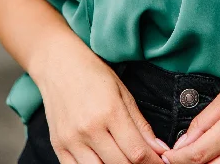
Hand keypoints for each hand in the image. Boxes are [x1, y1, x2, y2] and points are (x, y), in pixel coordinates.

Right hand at [31, 36, 171, 162]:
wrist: (58, 64)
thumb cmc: (94, 74)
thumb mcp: (123, 92)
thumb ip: (141, 124)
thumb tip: (159, 149)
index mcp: (110, 112)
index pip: (137, 152)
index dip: (153, 162)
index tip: (161, 163)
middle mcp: (89, 129)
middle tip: (145, 161)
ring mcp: (72, 140)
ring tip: (124, 159)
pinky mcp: (58, 146)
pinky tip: (104, 161)